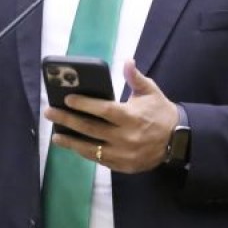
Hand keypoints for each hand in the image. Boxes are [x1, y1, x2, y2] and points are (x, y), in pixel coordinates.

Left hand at [44, 59, 177, 172]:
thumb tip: (127, 61)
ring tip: (56, 135)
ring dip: (71, 142)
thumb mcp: (151, 92)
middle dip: (67, 120)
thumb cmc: (161, 112)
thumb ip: (135, 78)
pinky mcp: (122, 166)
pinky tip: (74, 146)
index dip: (84, 105)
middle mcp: (125, 137)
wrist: (177, 140)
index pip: (103, 110)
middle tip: (50, 113)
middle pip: (90, 129)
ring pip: (91, 149)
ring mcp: (123, 154)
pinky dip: (85, 153)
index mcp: (131, 117)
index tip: (67, 99)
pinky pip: (99, 160)